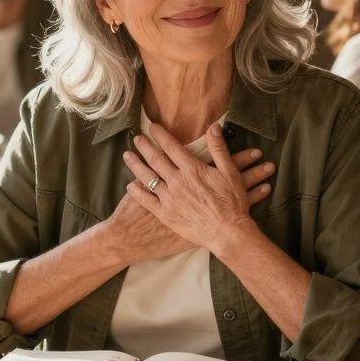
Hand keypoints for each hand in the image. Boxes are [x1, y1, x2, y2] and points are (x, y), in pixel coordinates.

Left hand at [122, 123, 272, 251]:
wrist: (228, 233)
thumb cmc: (232, 203)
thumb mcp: (230, 172)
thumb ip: (219, 149)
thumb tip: (213, 127)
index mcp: (192, 170)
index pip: (171, 147)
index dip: (160, 135)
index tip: (152, 127)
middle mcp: (178, 182)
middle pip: (156, 160)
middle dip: (144, 147)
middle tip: (136, 139)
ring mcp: (170, 199)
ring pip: (147, 178)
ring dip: (136, 165)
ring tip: (127, 156)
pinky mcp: (166, 215)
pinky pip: (146, 201)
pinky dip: (136, 192)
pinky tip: (130, 186)